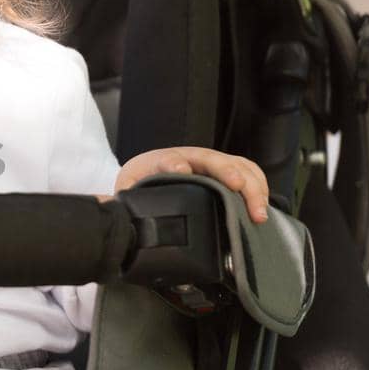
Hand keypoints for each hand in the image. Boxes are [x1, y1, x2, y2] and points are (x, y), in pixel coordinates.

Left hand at [115, 147, 269, 223]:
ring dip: (252, 185)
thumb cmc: (137, 187)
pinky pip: (247, 172)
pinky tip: (264, 204)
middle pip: (211, 160)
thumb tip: (105, 206)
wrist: (145, 179)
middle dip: (228, 173)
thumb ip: (118, 201)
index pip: (166, 159)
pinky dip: (259, 185)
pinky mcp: (223, 173)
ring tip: (259, 211)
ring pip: (236, 164)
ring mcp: (208, 164)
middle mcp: (187, 158)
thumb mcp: (125, 195)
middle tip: (240, 190)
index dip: (174, 164)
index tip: (181, 170)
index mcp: (157, 163)